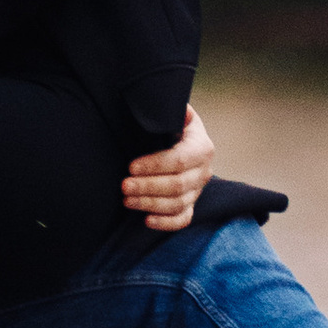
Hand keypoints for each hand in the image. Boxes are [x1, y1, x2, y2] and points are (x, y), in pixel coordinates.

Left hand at [121, 98, 215, 230]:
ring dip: (151, 204)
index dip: (155, 165)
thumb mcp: (173, 111)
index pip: (179, 160)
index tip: (131, 166)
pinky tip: (146, 220)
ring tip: (126, 200)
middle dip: (148, 187)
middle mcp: (204, 171)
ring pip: (178, 204)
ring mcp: (198, 190)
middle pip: (178, 185)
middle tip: (124, 186)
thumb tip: (164, 104)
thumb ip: (169, 108)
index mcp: (202, 146)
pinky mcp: (191, 204)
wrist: (182, 137)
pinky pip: (183, 219)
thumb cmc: (172, 123)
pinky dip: (166, 223)